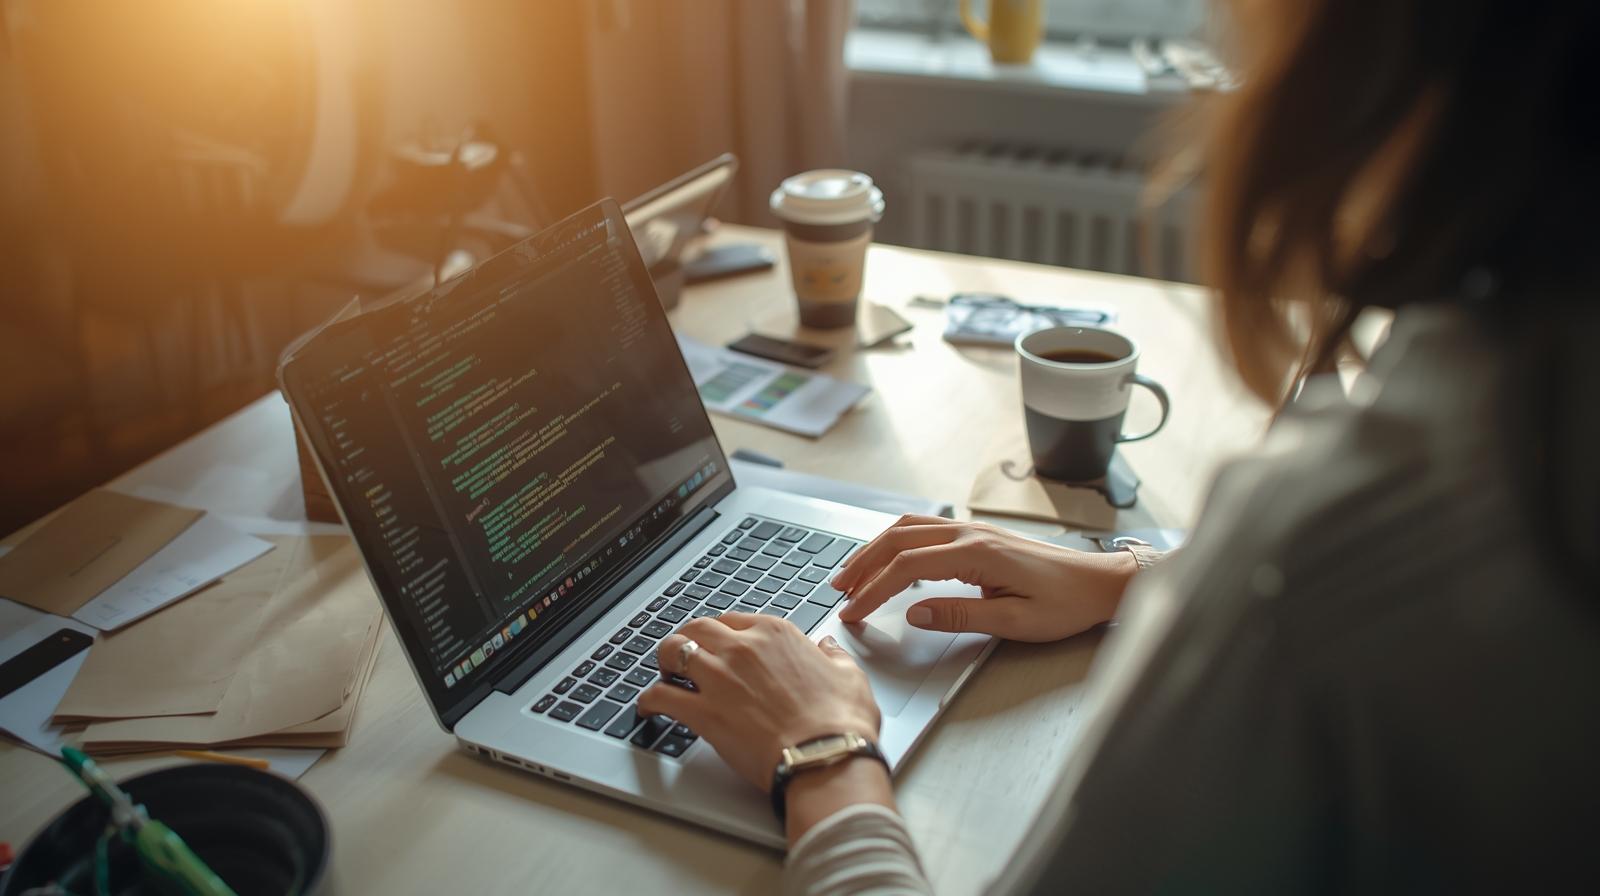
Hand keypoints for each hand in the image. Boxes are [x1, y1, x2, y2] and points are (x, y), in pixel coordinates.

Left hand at [638, 613, 881, 792]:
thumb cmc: (840, 721)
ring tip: (664, 674)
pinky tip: (647, 707)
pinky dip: (649, 700)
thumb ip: (833, 656)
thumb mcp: (850, 675)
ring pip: (673, 651)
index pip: (734, 620)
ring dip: (664, 661)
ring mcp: (720, 678)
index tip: (719, 644)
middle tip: (685, 654)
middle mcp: (743, 648)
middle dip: (688, 639)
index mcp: (775, 634)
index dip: (721, 632)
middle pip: (697, 628)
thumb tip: (827, 648)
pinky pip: (660, 696)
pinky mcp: (704, 712)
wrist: (826, 756)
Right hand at [831, 515, 1136, 640]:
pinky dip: (897, 541)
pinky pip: (925, 529)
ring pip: (908, 528)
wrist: (1099, 583)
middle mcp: (969, 534)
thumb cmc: (1065, 604)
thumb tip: (914, 613)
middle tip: (837, 590)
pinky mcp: (978, 536)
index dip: (873, 590)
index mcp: (975, 554)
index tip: (852, 612)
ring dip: (875, 548)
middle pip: (898, 539)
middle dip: (862, 564)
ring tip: (852, 573)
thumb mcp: (1014, 621)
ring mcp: (973, 531)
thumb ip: (960, 615)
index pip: (906, 568)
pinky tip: (888, 558)